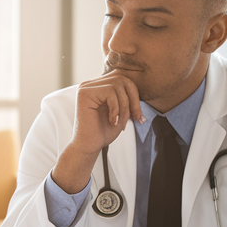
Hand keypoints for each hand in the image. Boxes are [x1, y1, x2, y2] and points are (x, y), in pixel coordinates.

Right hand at [51, 72, 145, 192]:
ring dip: (124, 106)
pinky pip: (109, 92)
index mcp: (100, 87)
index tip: (139, 116)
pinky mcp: (84, 93)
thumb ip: (127, 97)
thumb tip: (141, 83)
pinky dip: (116, 108)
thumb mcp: (122, 112)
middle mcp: (91, 84)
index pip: (124, 80)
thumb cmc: (104, 132)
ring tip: (120, 122)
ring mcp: (86, 87)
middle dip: (133, 100)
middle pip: (122, 79)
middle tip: (135, 118)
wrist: (89, 146)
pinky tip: (111, 121)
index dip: (135, 96)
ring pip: (117, 85)